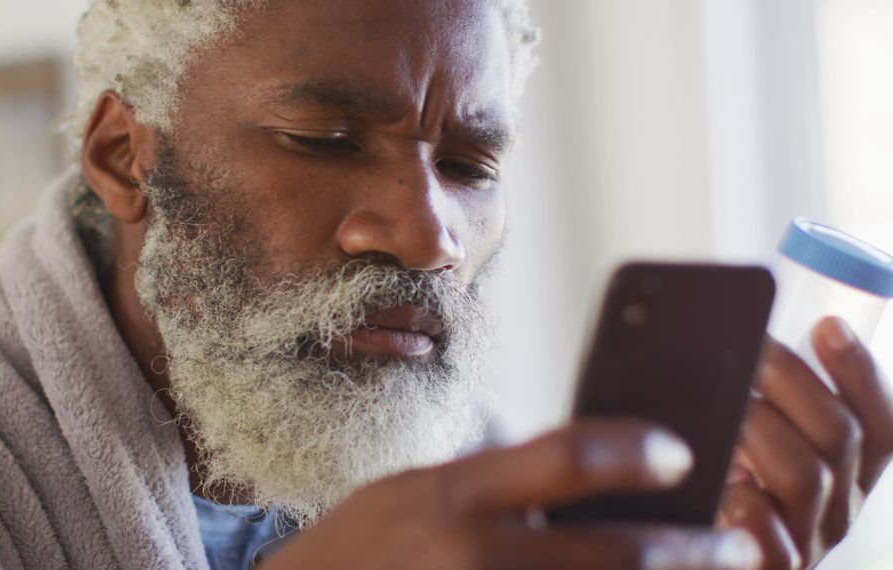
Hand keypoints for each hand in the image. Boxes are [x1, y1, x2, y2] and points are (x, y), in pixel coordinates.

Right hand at [262, 420, 760, 569]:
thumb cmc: (364, 544)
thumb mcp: (420, 488)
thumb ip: (497, 482)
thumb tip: (593, 477)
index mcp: (453, 494)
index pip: (566, 456)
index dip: (635, 450)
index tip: (681, 451)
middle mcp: (472, 555)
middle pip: (613, 555)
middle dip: (691, 552)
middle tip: (740, 546)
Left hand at [717, 317, 892, 568]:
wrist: (701, 555)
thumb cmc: (716, 488)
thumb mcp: (747, 440)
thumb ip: (756, 400)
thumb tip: (731, 335)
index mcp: (849, 474)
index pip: (882, 423)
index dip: (861, 372)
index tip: (828, 325)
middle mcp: (840, 507)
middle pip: (840, 435)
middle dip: (792, 379)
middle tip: (750, 348)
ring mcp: (809, 541)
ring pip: (807, 474)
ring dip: (761, 425)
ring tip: (726, 402)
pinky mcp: (774, 567)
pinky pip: (774, 540)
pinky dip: (747, 505)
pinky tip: (724, 482)